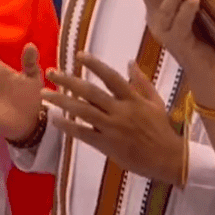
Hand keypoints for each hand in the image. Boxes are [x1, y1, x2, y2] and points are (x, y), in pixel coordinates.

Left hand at [44, 53, 186, 184]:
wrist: (169, 159)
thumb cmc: (161, 129)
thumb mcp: (156, 102)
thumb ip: (142, 82)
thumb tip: (130, 62)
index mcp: (133, 99)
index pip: (111, 77)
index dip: (95, 65)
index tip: (78, 55)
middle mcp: (121, 111)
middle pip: (91, 92)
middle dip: (68, 80)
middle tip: (51, 72)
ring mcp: (113, 128)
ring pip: (83, 111)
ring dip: (62, 100)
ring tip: (45, 93)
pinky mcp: (107, 144)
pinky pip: (84, 133)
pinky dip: (68, 126)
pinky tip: (55, 119)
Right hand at [129, 0, 214, 91]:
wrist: (210, 69)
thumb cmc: (200, 36)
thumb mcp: (191, 5)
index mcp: (158, 10)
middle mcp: (157, 21)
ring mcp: (166, 34)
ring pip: (165, 11)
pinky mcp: (180, 44)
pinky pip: (182, 26)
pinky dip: (186, 13)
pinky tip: (192, 0)